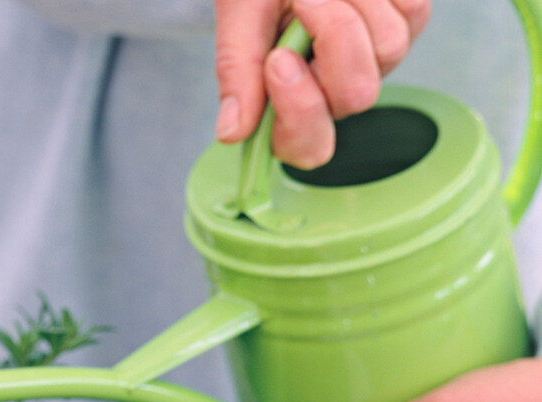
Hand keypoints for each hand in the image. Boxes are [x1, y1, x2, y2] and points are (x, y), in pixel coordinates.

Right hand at [214, 0, 429, 167]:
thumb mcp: (239, 14)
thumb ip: (236, 71)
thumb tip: (230, 132)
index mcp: (288, 103)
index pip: (307, 146)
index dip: (300, 113)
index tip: (277, 60)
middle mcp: (335, 91)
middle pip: (356, 96)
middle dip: (332, 37)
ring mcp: (377, 60)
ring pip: (388, 49)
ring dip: (354, 1)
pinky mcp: (408, 21)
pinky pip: (411, 10)